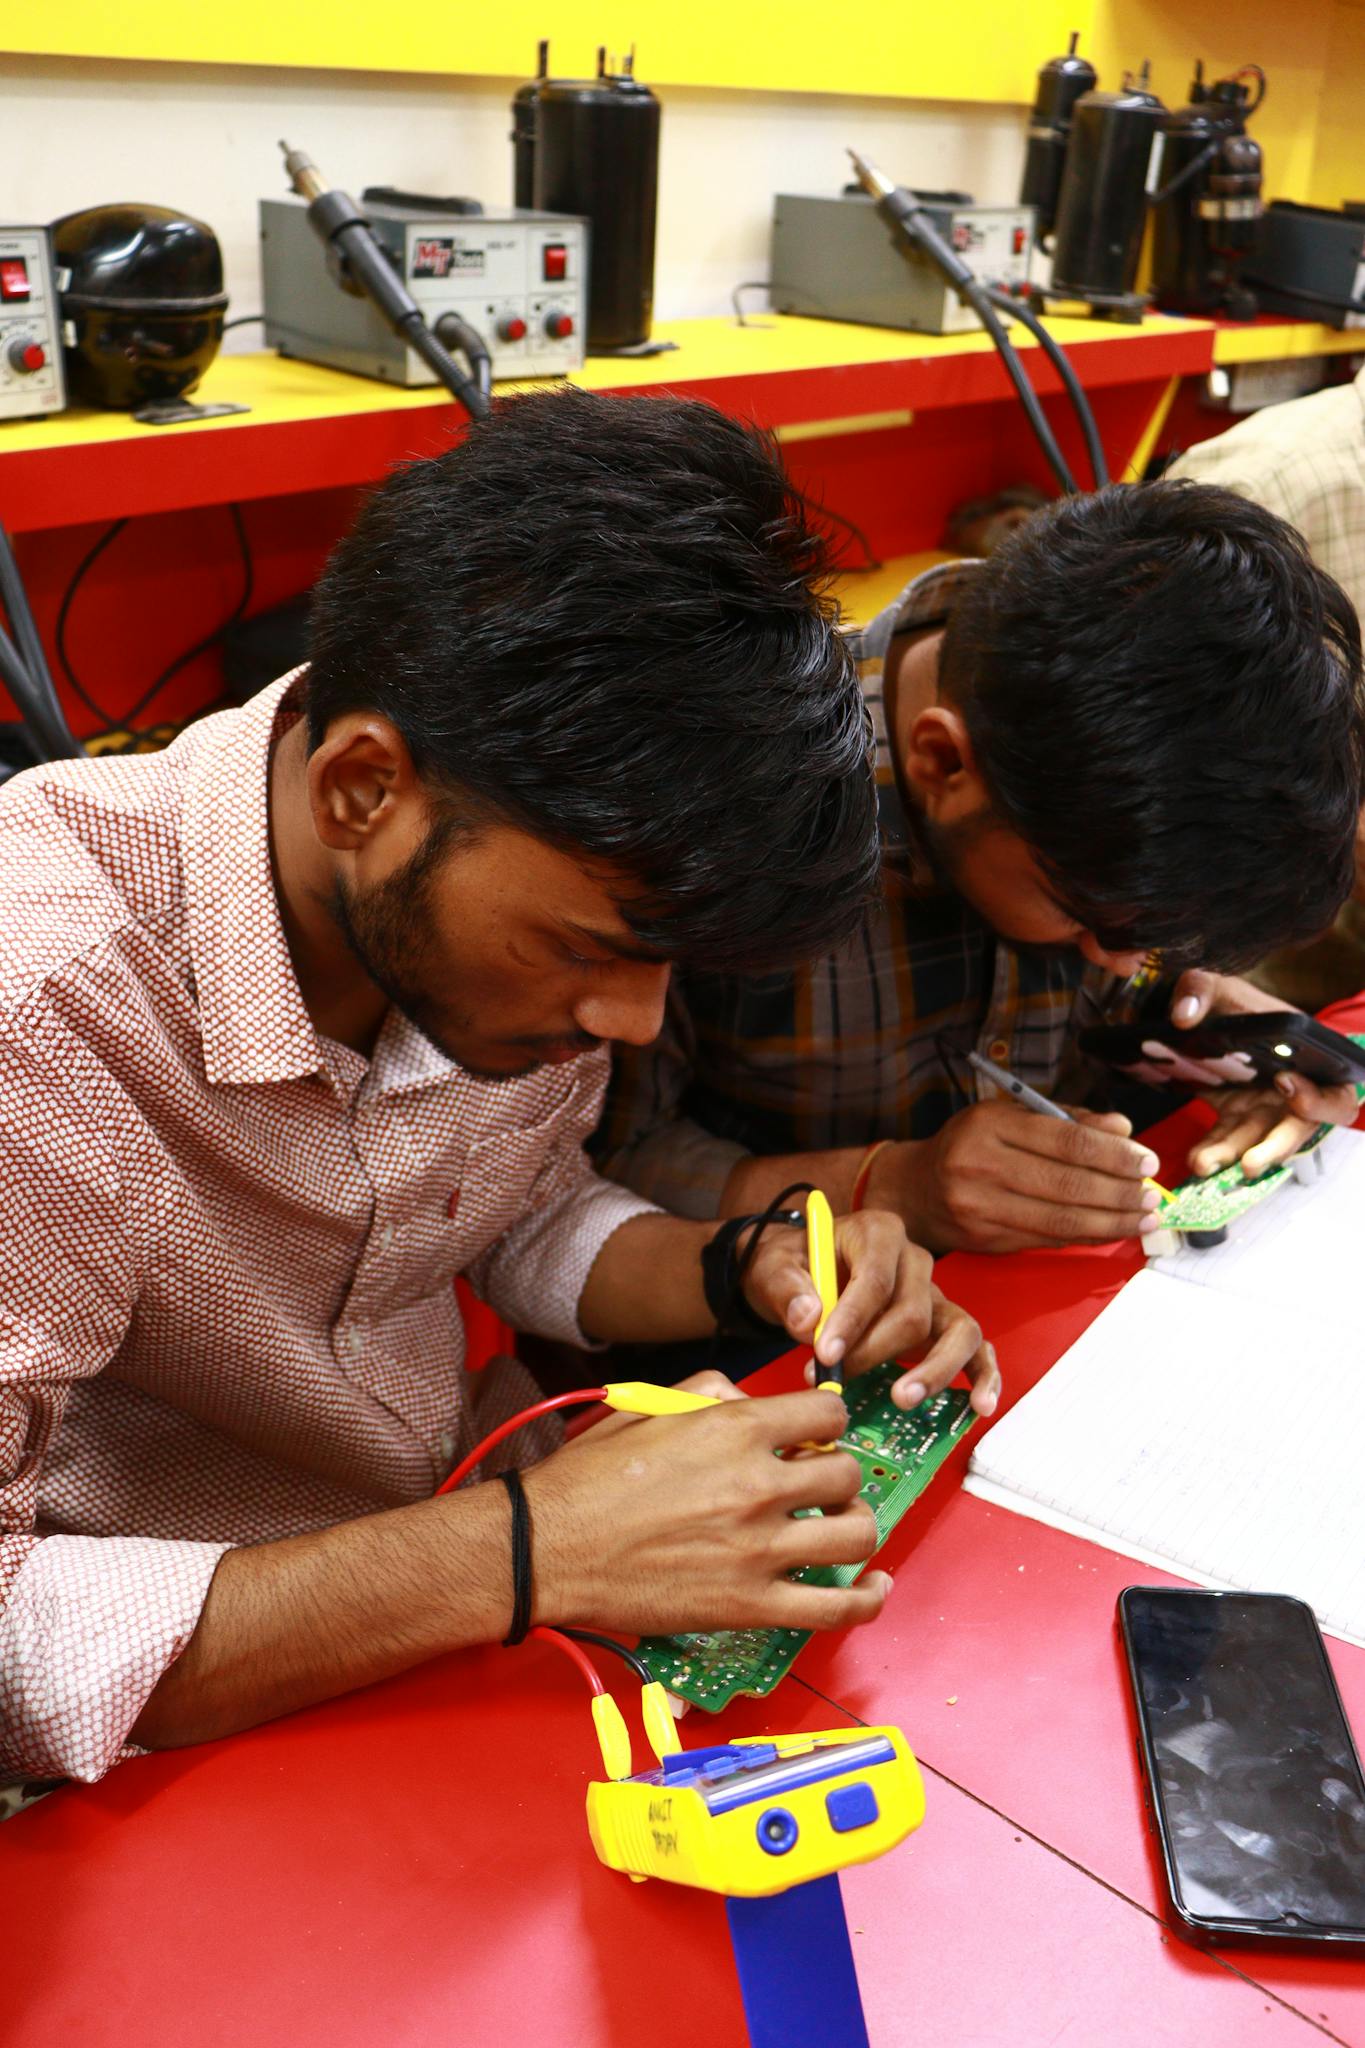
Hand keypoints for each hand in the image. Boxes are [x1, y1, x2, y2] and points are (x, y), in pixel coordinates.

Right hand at [524, 1386, 890, 1637]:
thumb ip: (712, 1394)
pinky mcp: (751, 1606)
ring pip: (858, 1534)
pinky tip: (872, 1584)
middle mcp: (758, 1486)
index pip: (829, 1414)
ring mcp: (760, 1551)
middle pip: (848, 1474)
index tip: (814, 1436)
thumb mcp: (648, 1406)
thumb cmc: (589, 1479)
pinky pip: (838, 1608)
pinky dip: (867, 1598)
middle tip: (813, 1485)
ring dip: (853, 1526)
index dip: (826, 1423)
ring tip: (832, 1527)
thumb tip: (755, 1404)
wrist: (547, 1548)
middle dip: (836, 1475)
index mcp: (736, 1430)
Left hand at [742, 1205, 999, 1413]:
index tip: (824, 1354)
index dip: (852, 1319)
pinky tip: (979, 1406)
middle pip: (913, 1312)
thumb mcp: (773, 1268)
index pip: (875, 1278)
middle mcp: (914, 1260)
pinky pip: (976, 1348)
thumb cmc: (792, 1268)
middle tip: (834, 1381)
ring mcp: (934, 1294)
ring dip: (934, 1370)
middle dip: (874, 1353)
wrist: (802, 1273)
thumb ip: (787, 1289)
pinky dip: (983, 1377)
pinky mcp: (944, 1325)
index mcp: (877, 1233)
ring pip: (957, 1330)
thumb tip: (808, 1319)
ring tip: (901, 1399)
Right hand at [875, 1101, 1162, 1255]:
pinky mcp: (985, 1239)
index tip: (1146, 1161)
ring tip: (1143, 1217)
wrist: (914, 1190)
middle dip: (1119, 1192)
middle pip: (1067, 1183)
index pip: (1065, 1140)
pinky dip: (1085, 1235)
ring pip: (1061, 1218)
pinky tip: (1111, 1230)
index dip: (1112, 1154)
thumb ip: (1067, 1121)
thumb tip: (1123, 1130)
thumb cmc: (971, 1146)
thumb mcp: (1010, 1117)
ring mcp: (980, 1206)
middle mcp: (980, 1164)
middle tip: (1152, 1194)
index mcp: (989, 1124)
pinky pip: (1047, 1238)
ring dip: (1111, 1221)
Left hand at [1170, 970, 1357, 1177]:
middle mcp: (1295, 1088)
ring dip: (1234, 1154)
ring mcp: (1265, 1106)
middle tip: (1251, 1162)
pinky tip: (1195, 1159)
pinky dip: (1212, 1150)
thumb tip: (1183, 1016)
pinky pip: (1228, 1138)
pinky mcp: (1237, 1114)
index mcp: (1310, 1059)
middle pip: (1299, 1128)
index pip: (1335, 1092)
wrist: (1208, 1014)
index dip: (1319, 1100)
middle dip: (1275, 1147)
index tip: (1285, 1085)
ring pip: (1259, 1140)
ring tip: (1205, 1164)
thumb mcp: (1220, 985)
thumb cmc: (1231, 1001)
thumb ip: (1203, 989)